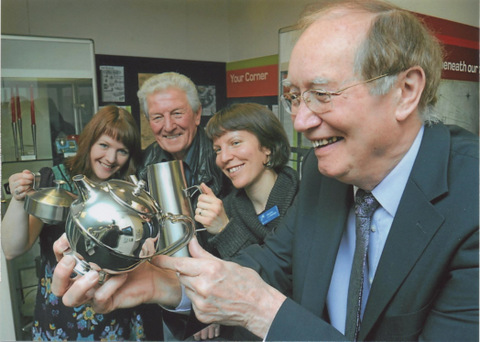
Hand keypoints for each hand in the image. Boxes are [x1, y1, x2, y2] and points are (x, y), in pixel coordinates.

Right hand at [9, 170, 33, 200]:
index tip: (32, 176)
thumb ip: (25, 173)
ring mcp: (13, 191)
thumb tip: (27, 171)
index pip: (20, 175)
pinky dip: (27, 192)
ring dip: (28, 187)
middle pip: (21, 181)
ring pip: (22, 188)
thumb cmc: (22, 184)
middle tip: (31, 182)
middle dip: (28, 181)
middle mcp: (11, 184)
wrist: (20, 194)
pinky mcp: (16, 197)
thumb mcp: (23, 177)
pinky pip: (23, 194)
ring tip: (29, 187)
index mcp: (12, 178)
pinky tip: (28, 191)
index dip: (28, 176)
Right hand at [51, 234, 181, 312]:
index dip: (59, 249)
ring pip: (71, 299)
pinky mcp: (105, 303)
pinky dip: (109, 287)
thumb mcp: (118, 243)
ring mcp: (92, 294)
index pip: (59, 259)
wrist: (151, 276)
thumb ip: (106, 233)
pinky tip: (120, 276)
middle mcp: (83, 281)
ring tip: (94, 274)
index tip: (66, 240)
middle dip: (60, 273)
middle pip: (57, 286)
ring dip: (80, 285)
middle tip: (71, 261)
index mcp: (82, 266)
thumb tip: (99, 216)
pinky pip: (100, 299)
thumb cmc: (132, 260)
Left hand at [154, 237, 286, 338]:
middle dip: (189, 273)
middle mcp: (203, 286)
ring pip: (187, 289)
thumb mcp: (226, 263)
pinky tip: (212, 297)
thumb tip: (192, 244)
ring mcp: (201, 303)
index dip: (165, 261)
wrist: (257, 307)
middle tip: (203, 273)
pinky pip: (193, 303)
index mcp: (210, 270)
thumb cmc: (247, 284)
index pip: (180, 264)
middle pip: (182, 276)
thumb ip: (203, 255)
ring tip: (212, 287)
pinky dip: (199, 299)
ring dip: (194, 286)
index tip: (155, 259)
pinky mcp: (201, 315)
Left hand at [194, 183, 228, 233]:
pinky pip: (196, 217)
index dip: (201, 199)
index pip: (202, 196)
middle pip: (198, 203)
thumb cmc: (219, 214)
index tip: (205, 202)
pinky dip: (198, 218)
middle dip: (201, 207)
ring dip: (199, 213)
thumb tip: (202, 184)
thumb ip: (209, 192)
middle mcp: (214, 208)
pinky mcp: (207, 221)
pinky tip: (204, 219)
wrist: (223, 226)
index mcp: (217, 201)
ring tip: (205, 215)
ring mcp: (211, 215)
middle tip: (206, 210)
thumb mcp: (216, 202)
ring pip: (197, 210)